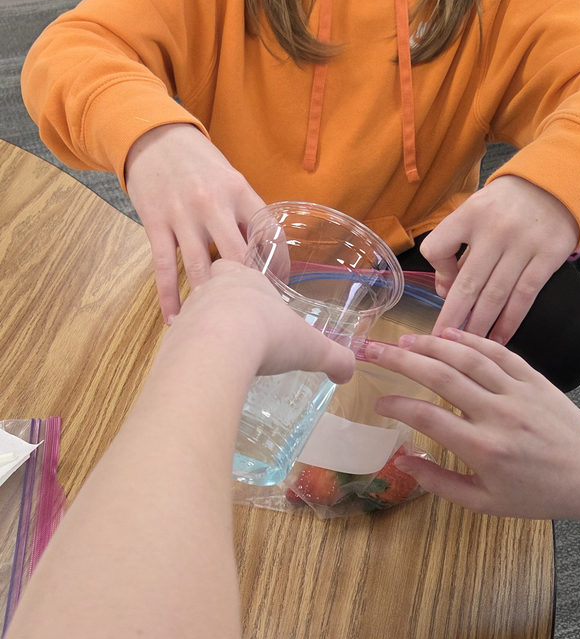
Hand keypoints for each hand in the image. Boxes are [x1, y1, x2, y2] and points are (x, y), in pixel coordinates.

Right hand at [125, 123, 265, 323]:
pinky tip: (176, 318)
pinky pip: (163, 266)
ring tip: (218, 321)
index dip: (277, 263)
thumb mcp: (231, 179)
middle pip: (236, 254)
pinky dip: (169, 296)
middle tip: (253, 313)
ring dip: (209, 297)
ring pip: (199, 265)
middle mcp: (213, 203)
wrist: (154, 138)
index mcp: (239, 191)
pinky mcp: (155, 223)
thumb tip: (266, 253)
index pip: (268, 231)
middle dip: (246, 286)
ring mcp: (182, 215)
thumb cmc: (200, 164)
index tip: (281, 287)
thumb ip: (246, 214)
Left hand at [170, 260, 355, 383]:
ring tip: (225, 354)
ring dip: (205, 329)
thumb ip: (334, 358)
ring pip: (193, 313)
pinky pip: (181, 344)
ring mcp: (188, 312)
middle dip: (220, 301)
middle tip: (239, 326)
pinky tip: (209, 371)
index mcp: (247, 279)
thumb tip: (349, 372)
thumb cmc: (269, 334)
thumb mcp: (312, 348)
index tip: (252, 298)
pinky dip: (192, 355)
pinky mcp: (170, 338)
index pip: (234, 266)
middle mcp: (213, 289)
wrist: (217, 349)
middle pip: (209, 285)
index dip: (240, 278)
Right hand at [362, 329, 579, 518]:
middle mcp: (498, 414)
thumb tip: (403, 460)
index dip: (397, 405)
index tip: (378, 400)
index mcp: (483, 449)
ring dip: (432, 345)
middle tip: (373, 349)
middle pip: (441, 377)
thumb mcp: (486, 503)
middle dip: (401, 360)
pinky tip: (447, 335)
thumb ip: (440, 482)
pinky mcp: (534, 379)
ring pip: (468, 358)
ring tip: (404, 340)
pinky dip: (471, 340)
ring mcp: (518, 392)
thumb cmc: (539, 494)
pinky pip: (498, 352)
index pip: (428, 417)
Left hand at [420, 175, 579, 342]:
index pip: (437, 249)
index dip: (438, 273)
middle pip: (467, 283)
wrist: (556, 183)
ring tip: (468, 347)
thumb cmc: (507, 203)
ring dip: (480, 326)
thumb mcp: (476, 210)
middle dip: (451, 318)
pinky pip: (524, 296)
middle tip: (439, 344)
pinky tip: (499, 338)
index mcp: (470, 214)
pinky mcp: (547, 257)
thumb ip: (458, 246)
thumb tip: (445, 290)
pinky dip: (510, 321)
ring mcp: (523, 245)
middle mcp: (495, 230)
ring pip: (495, 295)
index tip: (445, 287)